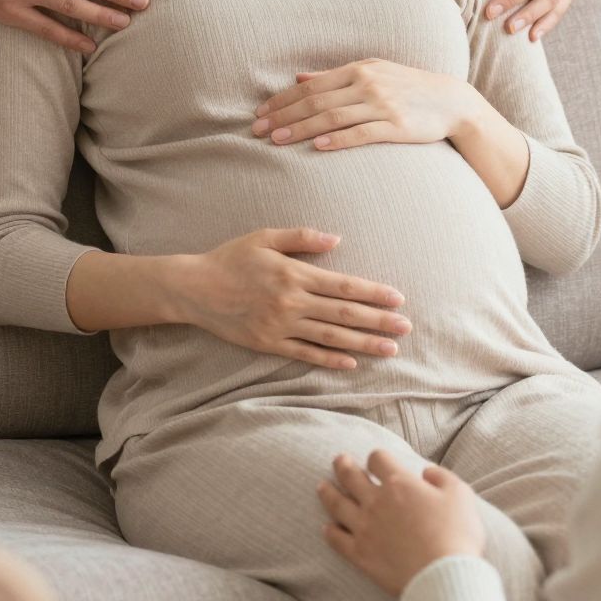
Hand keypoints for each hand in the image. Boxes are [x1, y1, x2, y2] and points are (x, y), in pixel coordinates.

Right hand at [171, 228, 410, 370]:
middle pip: (344, 314)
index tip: (398, 299)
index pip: (344, 286)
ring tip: (389, 349)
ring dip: (363, 343)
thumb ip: (302, 238)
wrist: (194, 288)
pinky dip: (330, 359)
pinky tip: (351, 363)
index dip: (374, 293)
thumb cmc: (231, 258)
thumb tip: (337, 240)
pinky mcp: (268, 343)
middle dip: (379, 321)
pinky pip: (305, 354)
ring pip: (330, 337)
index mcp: (294, 274)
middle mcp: (291, 302)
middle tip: (406, 327)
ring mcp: (280, 326)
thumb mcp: (264, 237)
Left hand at [253, 61, 474, 151]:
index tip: (260, 114)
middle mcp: (367, 84)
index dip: (283, 100)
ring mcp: (381, 105)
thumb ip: (334, 76)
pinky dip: (338, 139)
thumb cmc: (407, 86)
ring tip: (277, 141)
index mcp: (358, 70)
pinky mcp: (396, 126)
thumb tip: (298, 78)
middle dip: (283, 116)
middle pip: (316, 101)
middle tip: (258, 131)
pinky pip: (361, 133)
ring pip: (333, 117)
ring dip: (302, 129)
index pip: (311, 86)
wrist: (450, 101)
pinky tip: (318, 147)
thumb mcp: (372, 72)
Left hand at [318, 450, 485, 595]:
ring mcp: (365, 528)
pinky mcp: (360, 554)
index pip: (379, 459)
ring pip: (338, 505)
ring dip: (328, 493)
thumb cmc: (457, 535)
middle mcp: (377, 502)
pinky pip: (338, 539)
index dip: (378, 457)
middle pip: (351, 477)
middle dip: (343, 466)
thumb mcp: (460, 495)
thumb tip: (426, 472)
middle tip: (338, 460)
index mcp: (400, 484)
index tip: (378, 461)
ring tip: (321, 486)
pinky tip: (326, 528)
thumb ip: (441, 477)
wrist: (442, 575)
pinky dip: (330, 532)